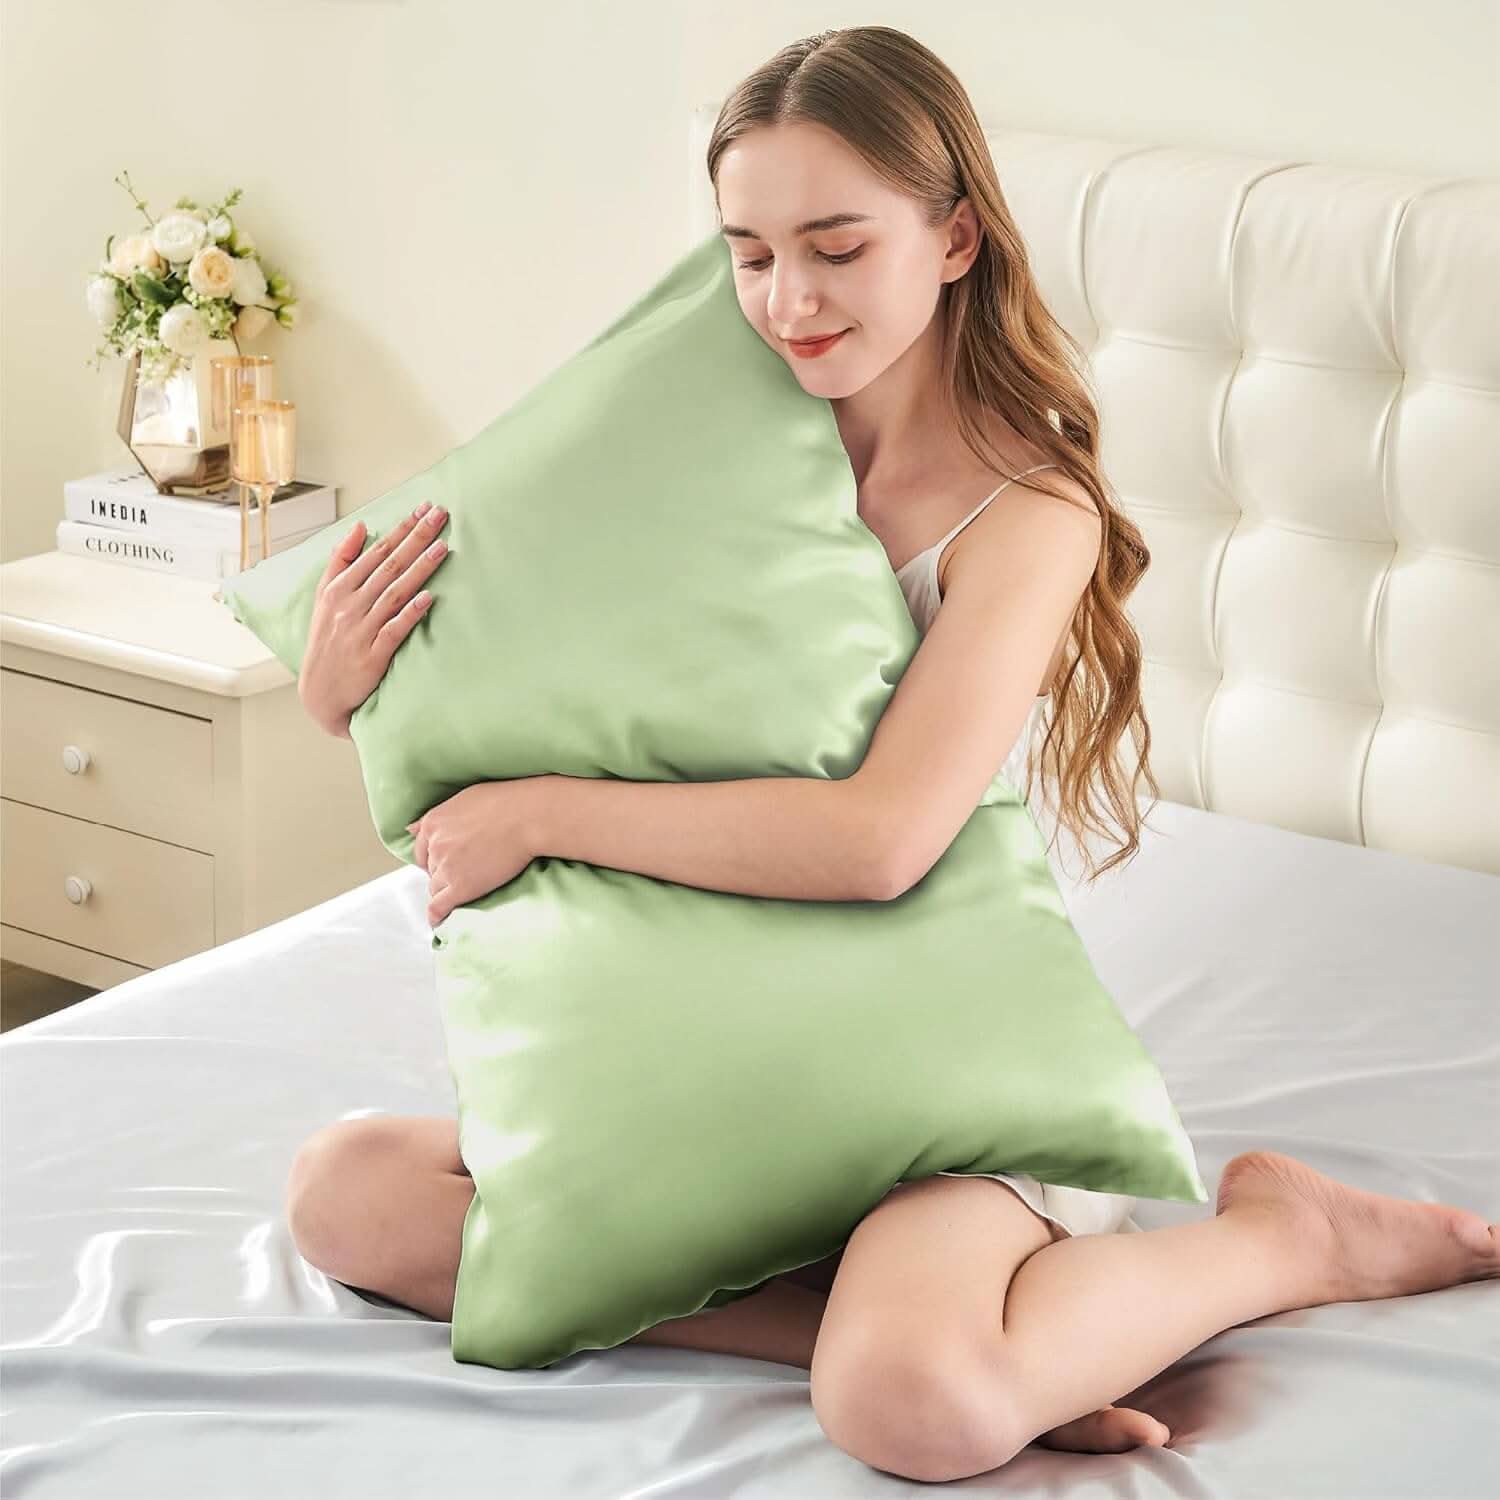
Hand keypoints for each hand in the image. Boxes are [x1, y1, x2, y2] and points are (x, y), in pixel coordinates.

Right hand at [298, 500, 451, 737]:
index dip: (402, 529)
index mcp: (339, 588)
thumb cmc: (327, 641)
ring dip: (419, 569)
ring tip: (442, 548)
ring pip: (394, 593)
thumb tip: (360, 527)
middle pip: (388, 565)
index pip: (377, 551)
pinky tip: (429, 598)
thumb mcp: (324, 597)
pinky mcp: (373, 655)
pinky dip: (410, 614)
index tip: (424, 509)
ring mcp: (361, 629)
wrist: (320, 692)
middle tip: (440, 516)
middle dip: (415, 538)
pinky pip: (394, 630)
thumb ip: (341, 561)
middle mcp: (349, 605)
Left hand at [409, 780, 544, 927]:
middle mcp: (435, 845)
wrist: (528, 817)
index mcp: (433, 823)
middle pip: (431, 869)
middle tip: (465, 873)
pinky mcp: (461, 887)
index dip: (433, 859)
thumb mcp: (463, 799)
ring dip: (447, 890)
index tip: (446, 863)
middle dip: (444, 872)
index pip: (422, 850)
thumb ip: (436, 817)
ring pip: (435, 888)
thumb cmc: (505, 802)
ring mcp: (447, 867)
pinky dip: (436, 916)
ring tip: (464, 892)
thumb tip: (410, 829)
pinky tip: (438, 922)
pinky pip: (439, 907)